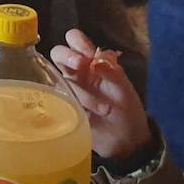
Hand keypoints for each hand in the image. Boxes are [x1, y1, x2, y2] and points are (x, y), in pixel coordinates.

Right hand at [51, 28, 151, 159]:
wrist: (125, 143)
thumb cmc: (128, 111)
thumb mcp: (124, 89)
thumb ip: (111, 72)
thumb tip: (93, 60)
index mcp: (94, 62)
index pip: (75, 40)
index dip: (77, 43)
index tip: (86, 56)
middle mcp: (77, 71)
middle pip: (58, 53)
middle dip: (67, 57)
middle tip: (80, 67)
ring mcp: (68, 88)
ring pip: (59, 76)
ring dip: (81, 91)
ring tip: (102, 109)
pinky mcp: (62, 106)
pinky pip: (55, 97)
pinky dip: (68, 102)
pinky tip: (84, 112)